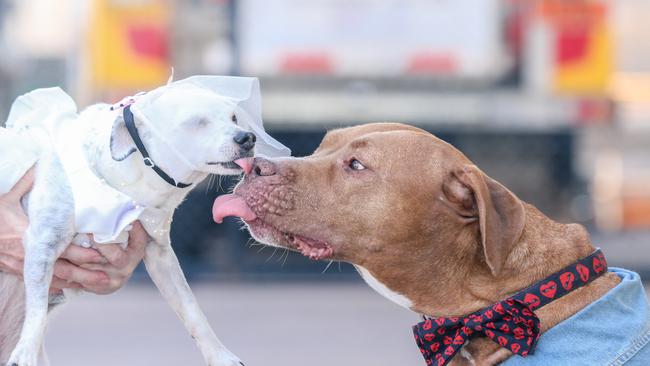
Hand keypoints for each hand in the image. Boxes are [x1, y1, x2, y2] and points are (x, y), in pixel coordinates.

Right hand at [0, 169, 148, 293]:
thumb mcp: (7, 197)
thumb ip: (26, 183)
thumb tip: (41, 163)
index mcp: (30, 236)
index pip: (61, 248)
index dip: (80, 253)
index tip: (98, 255)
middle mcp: (28, 254)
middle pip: (62, 269)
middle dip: (85, 274)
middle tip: (106, 277)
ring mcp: (23, 266)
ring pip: (54, 279)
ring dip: (76, 282)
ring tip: (97, 284)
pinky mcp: (18, 271)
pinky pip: (41, 283)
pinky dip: (58, 286)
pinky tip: (73, 287)